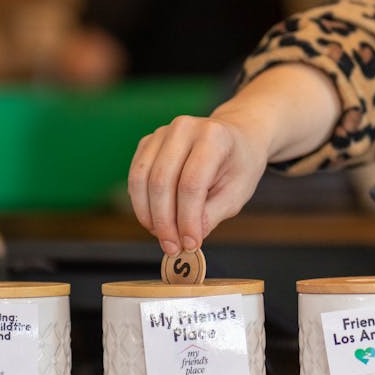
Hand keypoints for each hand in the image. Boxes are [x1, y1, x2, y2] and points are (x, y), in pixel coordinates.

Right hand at [127, 64, 341, 252]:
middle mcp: (184, 128)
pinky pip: (135, 177)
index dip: (187, 219)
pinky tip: (154, 219)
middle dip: (164, 221)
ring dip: (148, 214)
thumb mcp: (237, 193)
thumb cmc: (239, 165)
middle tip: (172, 247)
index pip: (191, 183)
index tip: (191, 244)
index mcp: (213, 136)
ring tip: (162, 236)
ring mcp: (161, 133)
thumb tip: (186, 238)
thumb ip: (211, 214)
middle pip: (161, 181)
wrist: (237, 136)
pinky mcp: (147, 142)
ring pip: (141, 179)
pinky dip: (141, 203)